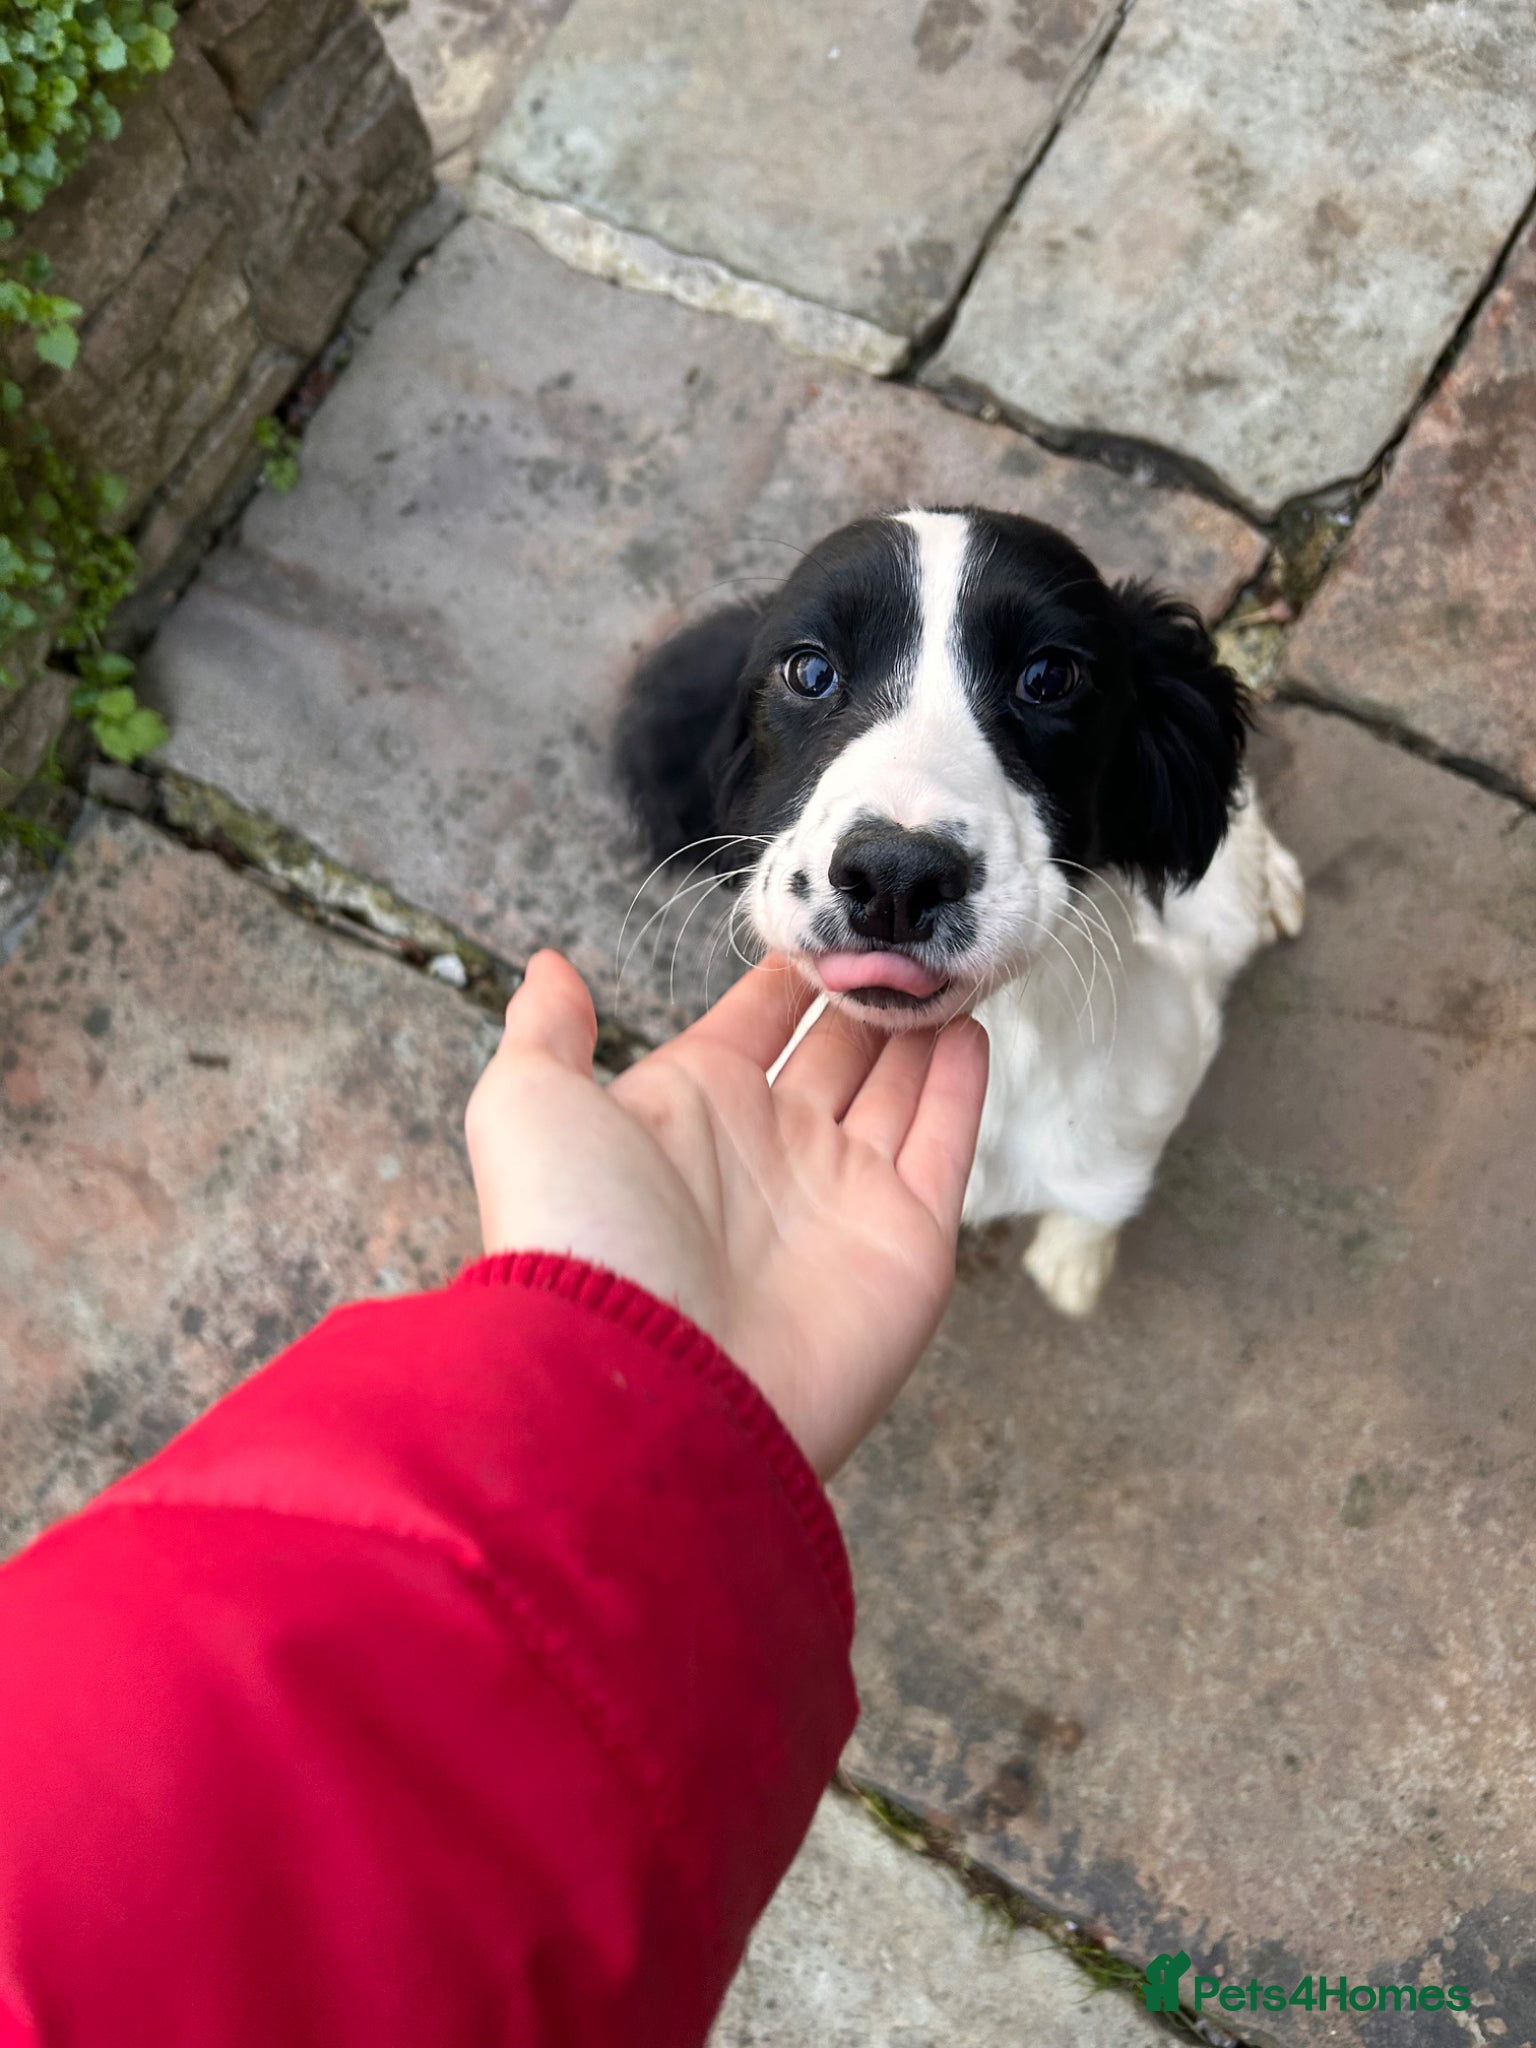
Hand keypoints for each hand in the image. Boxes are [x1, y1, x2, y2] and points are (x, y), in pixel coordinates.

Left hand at [465, 952, 988, 1476]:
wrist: (645, 1393)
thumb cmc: (576, 1239)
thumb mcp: (528, 1108)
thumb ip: (546, 1033)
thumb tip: (547, 966)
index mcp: (690, 1108)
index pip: (754, 1020)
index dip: (788, 970)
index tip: (825, 914)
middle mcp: (769, 1148)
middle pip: (839, 1047)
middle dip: (871, 989)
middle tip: (908, 927)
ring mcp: (843, 1194)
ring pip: (899, 1085)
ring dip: (925, 1023)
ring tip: (954, 956)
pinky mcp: (908, 1239)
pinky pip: (945, 1144)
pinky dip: (963, 1085)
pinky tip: (973, 1026)